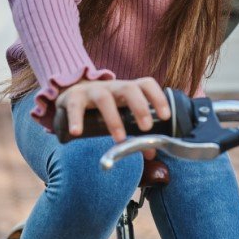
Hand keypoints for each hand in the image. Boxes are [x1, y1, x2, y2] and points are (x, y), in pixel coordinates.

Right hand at [55, 77, 170, 144]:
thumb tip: (152, 153)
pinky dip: (76, 119)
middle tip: (146, 128)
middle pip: (129, 89)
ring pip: (104, 99)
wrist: (73, 93)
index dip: (158, 97)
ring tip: (119, 139)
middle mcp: (113, 86)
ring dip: (113, 119)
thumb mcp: (121, 113)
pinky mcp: (74, 97)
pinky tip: (77, 133)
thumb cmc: (106, 105)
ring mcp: (93, 90)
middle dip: (140, 107)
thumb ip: (135, 132)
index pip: (147, 85)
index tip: (165, 116)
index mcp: (128, 89)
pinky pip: (76, 106)